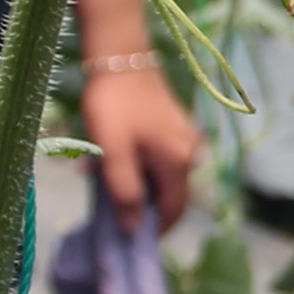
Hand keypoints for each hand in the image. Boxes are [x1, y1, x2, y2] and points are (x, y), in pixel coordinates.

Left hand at [88, 52, 201, 229]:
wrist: (120, 56)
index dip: (153, 229)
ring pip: (161, 174)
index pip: (173, 211)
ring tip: (102, 172)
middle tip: (109, 203)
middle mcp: (191, 152)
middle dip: (140, 202)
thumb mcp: (114, 155)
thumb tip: (134, 229)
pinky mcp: (175, 124)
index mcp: (179, 164)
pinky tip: (113, 153)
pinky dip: (139, 162)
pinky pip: (159, 155)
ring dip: (136, 180)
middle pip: (168, 193)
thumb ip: (126, 194)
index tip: (128, 237)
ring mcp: (186, 136)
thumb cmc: (114, 108)